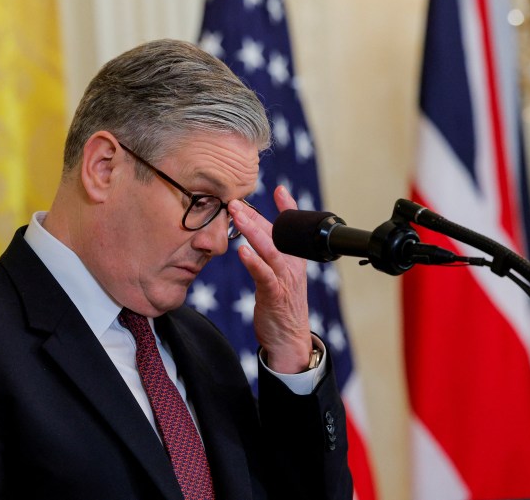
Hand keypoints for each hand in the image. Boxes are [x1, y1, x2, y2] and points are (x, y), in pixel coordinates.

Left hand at [228, 186, 312, 373]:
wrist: (289, 339)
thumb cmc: (281, 305)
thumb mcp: (279, 275)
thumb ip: (270, 253)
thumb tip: (258, 233)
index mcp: (294, 258)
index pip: (289, 228)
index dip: (285, 207)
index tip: (278, 188)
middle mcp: (292, 265)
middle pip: (275, 234)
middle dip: (255, 215)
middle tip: (235, 200)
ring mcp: (284, 279)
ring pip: (269, 249)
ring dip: (252, 231)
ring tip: (237, 216)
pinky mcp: (275, 295)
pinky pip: (264, 275)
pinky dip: (254, 262)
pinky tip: (242, 251)